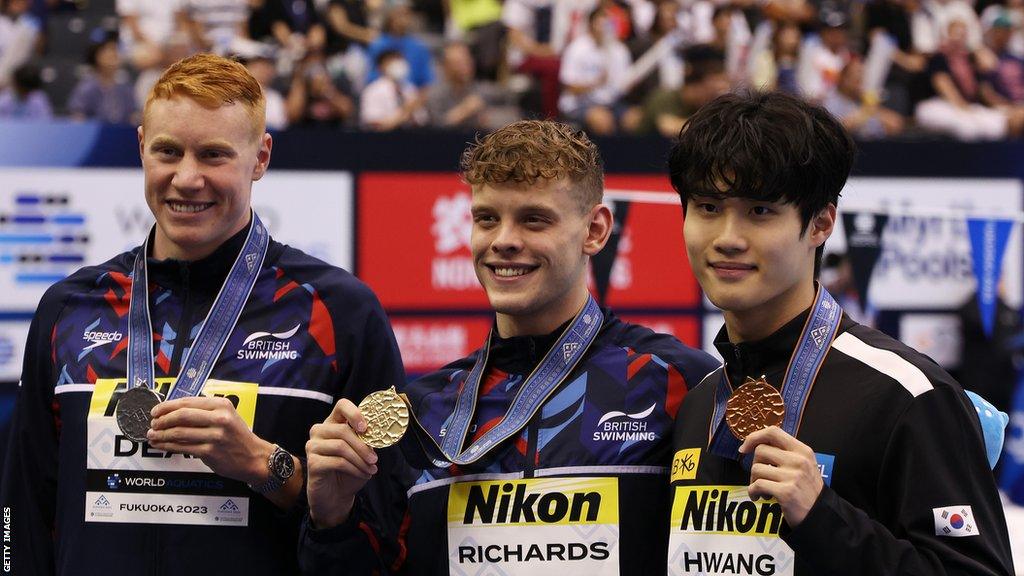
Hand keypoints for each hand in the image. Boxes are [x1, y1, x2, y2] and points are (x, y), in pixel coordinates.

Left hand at [147, 396, 270, 483]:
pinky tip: (161, 445)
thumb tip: (174, 411)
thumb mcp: (227, 416)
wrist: (254, 457)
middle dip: (162, 420)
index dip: (167, 406)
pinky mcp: (210, 452)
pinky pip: (182, 447)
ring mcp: (215, 436)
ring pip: (179, 432)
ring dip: (161, 434)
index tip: (156, 410)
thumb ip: (205, 411)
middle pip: (181, 415)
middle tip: (153, 423)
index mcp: (222, 405)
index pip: (188, 401)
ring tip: (152, 435)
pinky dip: (168, 446)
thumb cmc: (237, 437)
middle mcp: (219, 418)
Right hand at [306, 399, 379, 527]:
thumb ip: (366, 440)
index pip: (341, 406)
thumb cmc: (349, 472)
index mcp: (333, 423)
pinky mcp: (312, 462)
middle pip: (343, 430)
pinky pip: (337, 462)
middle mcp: (319, 431)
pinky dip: (354, 468)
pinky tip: (362, 474)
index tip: (366, 427)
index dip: (354, 413)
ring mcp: (313, 446)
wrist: (336, 497)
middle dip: (363, 446)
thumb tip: (378, 432)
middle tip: (375, 459)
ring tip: (371, 469)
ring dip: (360, 459)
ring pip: (341, 446)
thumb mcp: (362, 454)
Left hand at [738, 426, 822, 527]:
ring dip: (754, 480)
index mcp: (802, 450)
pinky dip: (753, 492)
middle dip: (755, 464)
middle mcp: (799, 460)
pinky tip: (759, 496)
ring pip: (756, 469)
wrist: (820, 514)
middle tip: (760, 476)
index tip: (745, 448)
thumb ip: (784, 453)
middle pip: (760, 450)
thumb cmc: (806, 489)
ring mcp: (793, 476)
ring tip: (763, 489)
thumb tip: (754, 444)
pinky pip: (757, 485)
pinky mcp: (786, 492)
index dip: (754, 437)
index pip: (773, 432)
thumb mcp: (803, 465)